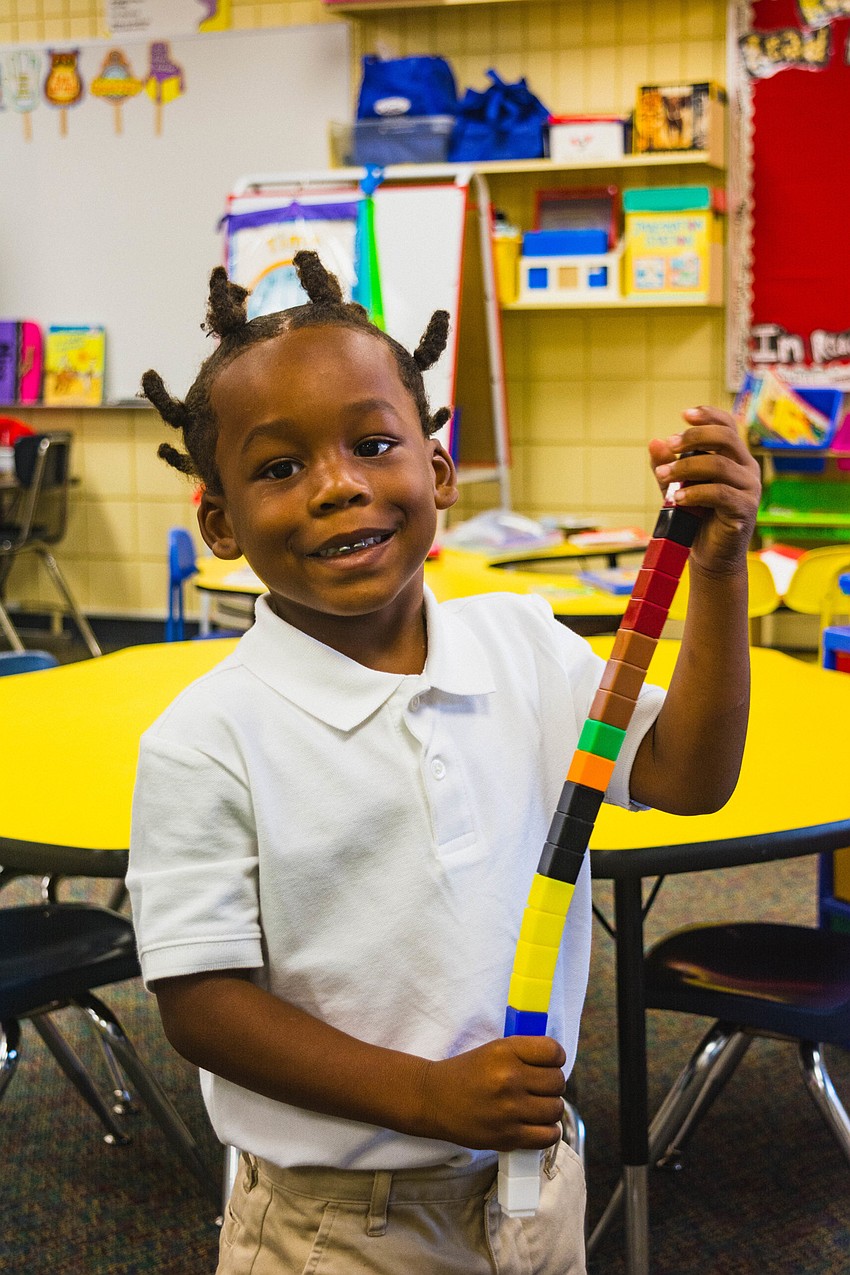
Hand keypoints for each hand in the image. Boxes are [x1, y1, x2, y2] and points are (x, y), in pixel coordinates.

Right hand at [416, 1035, 565, 1151]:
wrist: (433, 1100)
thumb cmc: (465, 1073)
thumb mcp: (493, 1050)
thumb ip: (524, 1053)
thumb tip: (557, 1062)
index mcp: (505, 1051)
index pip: (553, 1052)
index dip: (555, 1058)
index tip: (548, 1063)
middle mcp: (509, 1079)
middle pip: (558, 1082)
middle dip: (551, 1084)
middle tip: (538, 1087)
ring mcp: (510, 1110)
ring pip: (556, 1109)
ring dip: (549, 1108)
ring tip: (535, 1106)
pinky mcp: (508, 1137)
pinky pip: (548, 1136)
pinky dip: (547, 1131)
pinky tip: (536, 1124)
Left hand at [649, 405, 760, 575]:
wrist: (710, 556)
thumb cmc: (695, 519)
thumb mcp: (677, 487)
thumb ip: (667, 466)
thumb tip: (654, 442)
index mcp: (735, 458)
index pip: (728, 426)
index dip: (708, 415)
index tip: (684, 414)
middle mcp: (747, 468)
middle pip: (725, 438)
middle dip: (694, 437)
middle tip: (670, 444)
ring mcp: (750, 489)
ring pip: (719, 465)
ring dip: (686, 467)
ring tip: (663, 476)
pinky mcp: (745, 509)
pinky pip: (719, 493)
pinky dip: (694, 493)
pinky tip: (676, 498)